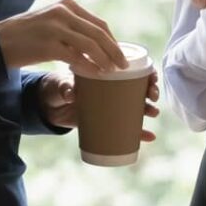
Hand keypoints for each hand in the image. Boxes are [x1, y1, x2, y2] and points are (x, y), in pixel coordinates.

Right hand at [0, 0, 123, 73]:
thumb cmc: (25, 36)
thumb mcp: (50, 21)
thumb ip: (71, 27)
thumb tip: (96, 45)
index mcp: (66, 5)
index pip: (99, 23)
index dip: (113, 41)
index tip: (119, 55)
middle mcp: (63, 12)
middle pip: (99, 33)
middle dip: (115, 51)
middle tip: (123, 66)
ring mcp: (55, 28)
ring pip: (90, 45)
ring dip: (105, 60)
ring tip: (112, 72)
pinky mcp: (48, 45)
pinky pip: (76, 58)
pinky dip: (88, 67)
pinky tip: (94, 75)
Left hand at [37, 72, 159, 139]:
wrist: (52, 106)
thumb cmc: (59, 87)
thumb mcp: (62, 84)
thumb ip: (66, 87)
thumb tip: (71, 94)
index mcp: (106, 73)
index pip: (133, 69)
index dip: (146, 72)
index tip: (151, 78)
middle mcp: (114, 88)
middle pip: (140, 87)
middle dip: (151, 91)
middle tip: (152, 97)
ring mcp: (113, 106)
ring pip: (138, 106)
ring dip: (150, 109)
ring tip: (153, 113)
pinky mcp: (108, 121)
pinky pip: (128, 127)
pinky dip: (139, 133)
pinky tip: (150, 137)